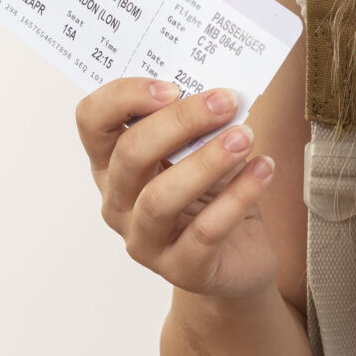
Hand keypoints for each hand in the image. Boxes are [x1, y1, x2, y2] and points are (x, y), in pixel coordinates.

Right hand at [73, 79, 279, 298]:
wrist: (239, 258)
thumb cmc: (213, 195)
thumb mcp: (199, 151)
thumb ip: (197, 122)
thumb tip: (219, 90)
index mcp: (112, 164)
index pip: (93, 121)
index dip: (124, 97)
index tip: (173, 86)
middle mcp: (118, 202)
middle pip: (131, 154)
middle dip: (180, 122)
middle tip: (225, 102)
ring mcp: (144, 240)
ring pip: (160, 198)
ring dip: (207, 161)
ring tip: (245, 137)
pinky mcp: (182, 269)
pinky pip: (205, 232)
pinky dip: (237, 197)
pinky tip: (263, 169)